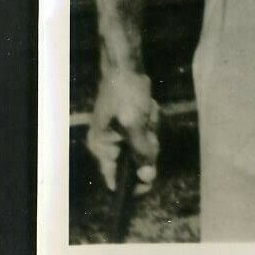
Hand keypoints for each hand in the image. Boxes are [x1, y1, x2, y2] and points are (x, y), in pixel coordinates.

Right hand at [87, 68, 159, 194]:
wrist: (127, 69)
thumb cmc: (124, 93)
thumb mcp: (134, 122)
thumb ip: (140, 149)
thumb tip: (148, 175)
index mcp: (101, 148)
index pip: (115, 179)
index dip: (133, 186)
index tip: (150, 183)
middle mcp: (108, 146)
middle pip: (136, 163)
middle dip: (148, 145)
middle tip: (148, 126)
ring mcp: (120, 137)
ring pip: (145, 148)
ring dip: (151, 131)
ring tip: (147, 112)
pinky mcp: (131, 129)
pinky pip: (148, 136)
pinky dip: (152, 125)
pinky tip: (149, 110)